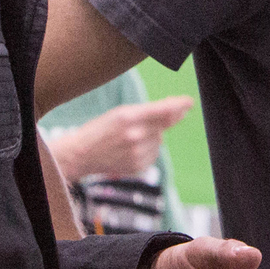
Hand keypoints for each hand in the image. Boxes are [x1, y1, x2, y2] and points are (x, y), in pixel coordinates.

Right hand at [51, 97, 192, 179]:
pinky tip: (131, 149)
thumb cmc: (100, 129)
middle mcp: (135, 135)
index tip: (189, 102)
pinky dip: (148, 149)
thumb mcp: (120, 113)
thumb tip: (177, 110)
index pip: (162, 110)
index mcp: (128, 117)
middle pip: (163, 125)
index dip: (178, 105)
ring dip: (152, 136)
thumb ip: (148, 112)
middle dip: (162, 121)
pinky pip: (154, 153)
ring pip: (159, 139)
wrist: (80, 155)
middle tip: (145, 121)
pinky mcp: (138, 166)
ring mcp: (137, 153)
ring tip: (129, 138)